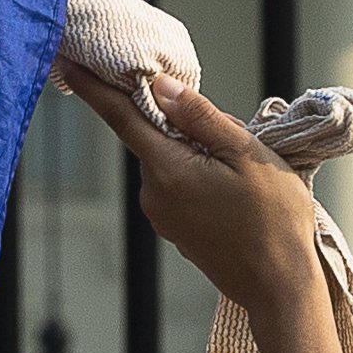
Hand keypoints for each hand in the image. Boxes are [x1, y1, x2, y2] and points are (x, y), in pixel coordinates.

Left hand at [55, 69, 322, 318]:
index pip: (122, 118)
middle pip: (155, 138)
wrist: (281, 287)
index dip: (95, 89)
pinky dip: (199, 177)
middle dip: (185, 126)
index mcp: (168, 170)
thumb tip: (160, 86)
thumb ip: (200, 117)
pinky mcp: (175, 230)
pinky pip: (178, 187)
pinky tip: (233, 194)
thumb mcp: (246, 153)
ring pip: (171, 162)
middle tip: (234, 137)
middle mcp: (154, 195)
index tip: (71, 66)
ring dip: (197, 153)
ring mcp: (162, 217)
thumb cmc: (274, 220)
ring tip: (242, 173)